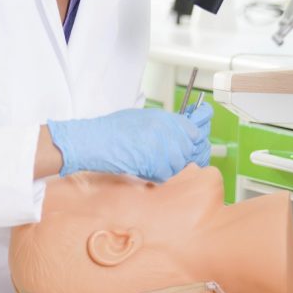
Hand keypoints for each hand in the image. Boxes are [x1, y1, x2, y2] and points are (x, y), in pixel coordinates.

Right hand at [47, 102, 212, 181]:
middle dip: (181, 157)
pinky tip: (143, 167)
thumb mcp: (141, 118)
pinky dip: (156, 174)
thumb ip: (164, 125)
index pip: (195, 131)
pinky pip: (166, 174)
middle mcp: (168, 130)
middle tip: (167, 159)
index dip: (196, 141)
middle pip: (191, 150)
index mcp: (165, 117)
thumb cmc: (112, 130)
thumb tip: (182, 133)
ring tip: (148, 161)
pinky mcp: (156, 162)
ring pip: (179, 164)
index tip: (198, 146)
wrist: (95, 140)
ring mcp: (163, 146)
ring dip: (167, 167)